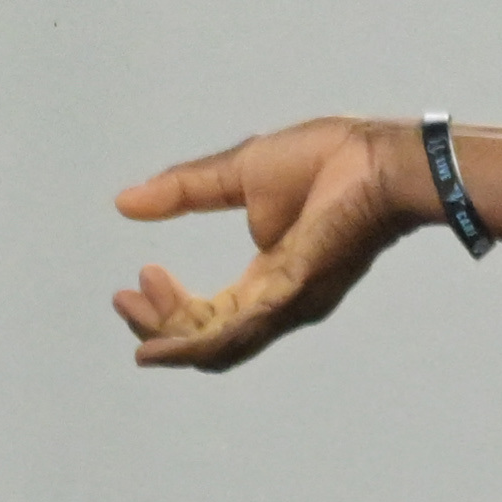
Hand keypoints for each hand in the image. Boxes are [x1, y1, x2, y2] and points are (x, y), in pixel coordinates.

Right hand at [113, 117, 435, 369]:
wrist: (377, 155)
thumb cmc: (327, 160)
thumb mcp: (238, 173)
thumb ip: (184, 191)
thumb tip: (125, 203)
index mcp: (270, 276)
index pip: (209, 315)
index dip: (169, 307)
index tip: (141, 273)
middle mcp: (279, 302)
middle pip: (206, 339)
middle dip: (159, 325)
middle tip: (124, 297)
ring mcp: (288, 303)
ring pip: (217, 347)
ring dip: (168, 335)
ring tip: (132, 306)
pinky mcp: (294, 294)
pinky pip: (236, 334)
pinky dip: (192, 343)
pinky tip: (160, 341)